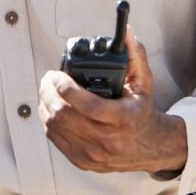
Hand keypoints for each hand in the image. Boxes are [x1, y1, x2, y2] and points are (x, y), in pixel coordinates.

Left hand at [37, 27, 187, 173]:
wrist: (151, 148)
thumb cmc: (143, 111)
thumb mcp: (144, 82)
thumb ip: (135, 55)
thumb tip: (125, 32)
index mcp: (124, 119)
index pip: (87, 105)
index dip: (65, 88)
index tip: (56, 74)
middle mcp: (108, 140)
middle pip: (64, 116)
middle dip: (48, 92)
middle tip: (48, 78)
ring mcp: (94, 154)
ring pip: (55, 127)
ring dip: (44, 104)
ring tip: (46, 89)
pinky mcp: (83, 161)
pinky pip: (55, 139)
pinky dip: (47, 120)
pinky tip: (49, 107)